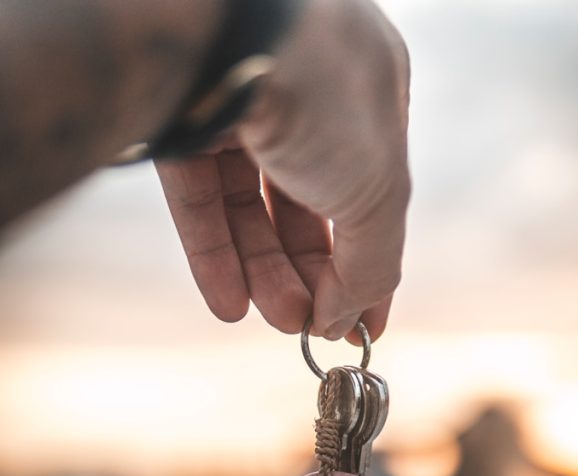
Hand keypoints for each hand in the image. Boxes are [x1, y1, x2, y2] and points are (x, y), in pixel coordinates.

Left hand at [156, 0, 409, 340]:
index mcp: (371, 95)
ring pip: (251, 207)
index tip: (362, 327)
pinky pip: (200, 197)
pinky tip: (227, 304)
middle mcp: (308, 94)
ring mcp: (241, 104)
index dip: (368, 265)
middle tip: (308, 327)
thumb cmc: (323, 92)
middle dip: (310, 275)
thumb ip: (374, 263)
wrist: (227, 29)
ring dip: (265, 273)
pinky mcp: (183, 118)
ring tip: (276, 320)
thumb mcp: (379, 192)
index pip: (373, 195)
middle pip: (308, 208)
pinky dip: (214, 253)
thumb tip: (349, 322)